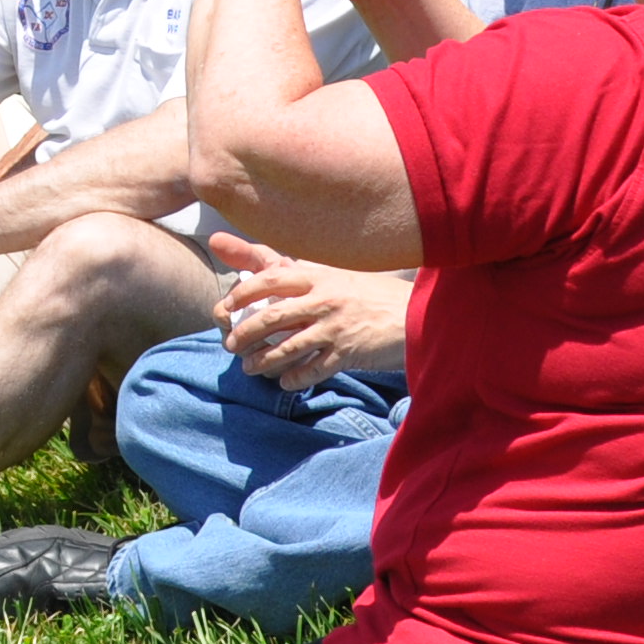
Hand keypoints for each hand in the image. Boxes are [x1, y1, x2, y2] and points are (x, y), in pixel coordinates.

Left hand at [207, 233, 412, 384]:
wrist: (417, 313)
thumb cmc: (373, 293)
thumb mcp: (338, 274)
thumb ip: (302, 270)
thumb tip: (262, 260)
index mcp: (320, 275)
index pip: (269, 278)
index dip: (242, 293)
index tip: (226, 306)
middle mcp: (325, 298)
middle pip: (272, 316)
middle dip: (245, 333)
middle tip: (230, 344)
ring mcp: (336, 327)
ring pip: (288, 347)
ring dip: (263, 360)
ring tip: (249, 368)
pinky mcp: (348, 353)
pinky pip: (313, 370)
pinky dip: (295, 378)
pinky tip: (285, 382)